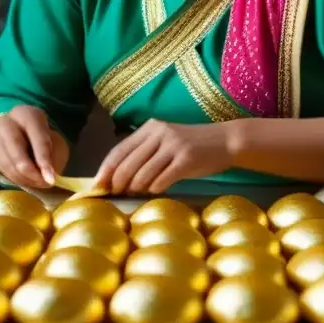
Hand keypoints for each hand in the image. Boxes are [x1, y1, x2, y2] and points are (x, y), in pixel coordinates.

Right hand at [0, 105, 68, 188]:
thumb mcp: (51, 136)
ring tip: (38, 183)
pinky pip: (2, 170)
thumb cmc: (37, 133)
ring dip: (24, 179)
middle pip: (18, 155)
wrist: (12, 124)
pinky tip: (26, 180)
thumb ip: (53, 154)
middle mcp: (7, 123)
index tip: (51, 179)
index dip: (44, 161)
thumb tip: (49, 176)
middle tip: (45, 184)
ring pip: (9, 165)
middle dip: (32, 174)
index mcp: (28, 115)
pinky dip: (15, 179)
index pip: (38, 139)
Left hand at [93, 119, 235, 194]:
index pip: (119, 150)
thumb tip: (117, 178)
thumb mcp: (165, 142)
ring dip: (136, 188)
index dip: (106, 169)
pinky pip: (162, 180)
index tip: (97, 186)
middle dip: (118, 182)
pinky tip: (156, 191)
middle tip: (116, 194)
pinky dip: (155, 189)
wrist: (225, 141)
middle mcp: (159, 133)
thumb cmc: (192, 147)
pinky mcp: (186, 159)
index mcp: (150, 128)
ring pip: (142, 174)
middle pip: (127, 163)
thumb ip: (144, 154)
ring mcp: (173, 145)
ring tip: (137, 193)